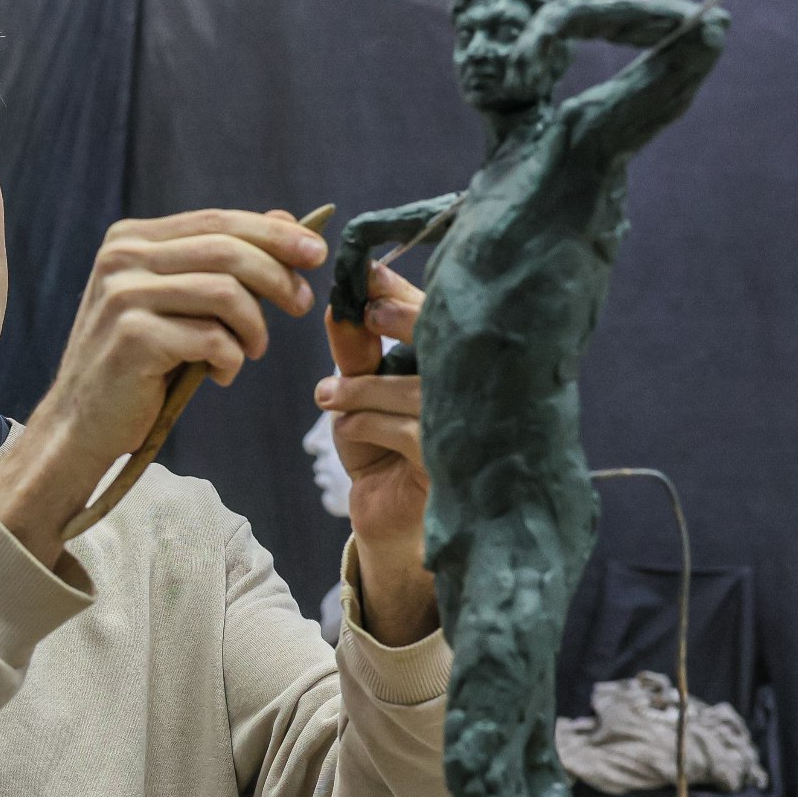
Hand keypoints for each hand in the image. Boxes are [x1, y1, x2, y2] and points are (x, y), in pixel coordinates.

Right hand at [0, 209, 326, 564]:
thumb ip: (218, 262)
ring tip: (252, 350)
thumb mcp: (175, 303)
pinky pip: (213, 338)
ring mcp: (123, 296)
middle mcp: (122, 259)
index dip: (273, 233)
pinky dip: (232, 360)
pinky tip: (222, 375)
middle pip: (227, 250)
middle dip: (278, 276)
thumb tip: (284, 219)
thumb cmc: (135, 364)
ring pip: (226, 293)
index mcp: (129, 240)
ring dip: (255, 327)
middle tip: (302, 305)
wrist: (79, 423)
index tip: (316, 252)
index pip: (216, 221)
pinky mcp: (133, 337)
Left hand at [319, 265, 438, 643]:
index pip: (440, 316)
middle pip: (449, 343)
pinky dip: (369, 422)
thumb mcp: (358, 393)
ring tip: (326, 395)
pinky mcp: (453, 465)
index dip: (405, 294)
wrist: (385, 520)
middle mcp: (471, 392)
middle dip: (406, 320)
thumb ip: (354, 350)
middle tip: (368, 313)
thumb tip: (340, 301)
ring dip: (364, 387)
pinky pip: (411, 431)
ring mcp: (468, 429)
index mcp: (453, 365)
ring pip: (418, 389)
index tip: (367, 276)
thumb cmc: (378, 449)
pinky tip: (345, 426)